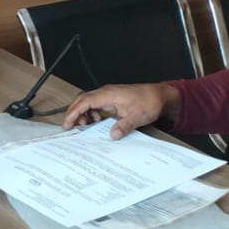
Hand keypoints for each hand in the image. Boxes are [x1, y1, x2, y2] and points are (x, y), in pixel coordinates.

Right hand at [61, 82, 178, 138]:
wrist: (160, 96)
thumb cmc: (149, 101)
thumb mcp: (138, 116)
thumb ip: (124, 126)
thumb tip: (112, 135)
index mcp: (109, 94)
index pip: (85, 101)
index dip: (74, 112)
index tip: (68, 123)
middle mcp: (107, 93)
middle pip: (82, 100)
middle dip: (74, 113)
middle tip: (69, 127)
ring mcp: (109, 97)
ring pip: (88, 103)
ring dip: (83, 114)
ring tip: (84, 127)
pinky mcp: (112, 101)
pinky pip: (96, 106)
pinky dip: (91, 114)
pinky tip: (96, 123)